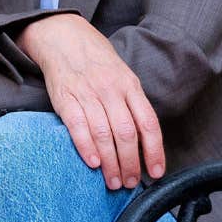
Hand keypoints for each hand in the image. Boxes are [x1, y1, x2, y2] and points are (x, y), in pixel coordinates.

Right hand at [17, 14, 163, 189]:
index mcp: (130, 86)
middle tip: (130, 182)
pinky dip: (86, 146)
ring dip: (111, 162)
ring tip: (114, 181)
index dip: (154, 150)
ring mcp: (88, 93)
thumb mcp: (122, 77)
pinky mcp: (65, 98)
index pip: (148, 123)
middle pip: (127, 133)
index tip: (156, 172)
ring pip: (104, 134)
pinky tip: (93, 163)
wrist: (64, 39)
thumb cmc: (97, 64)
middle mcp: (111, 90)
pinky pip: (78, 125)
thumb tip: (144, 142)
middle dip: (131, 163)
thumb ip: (132, 105)